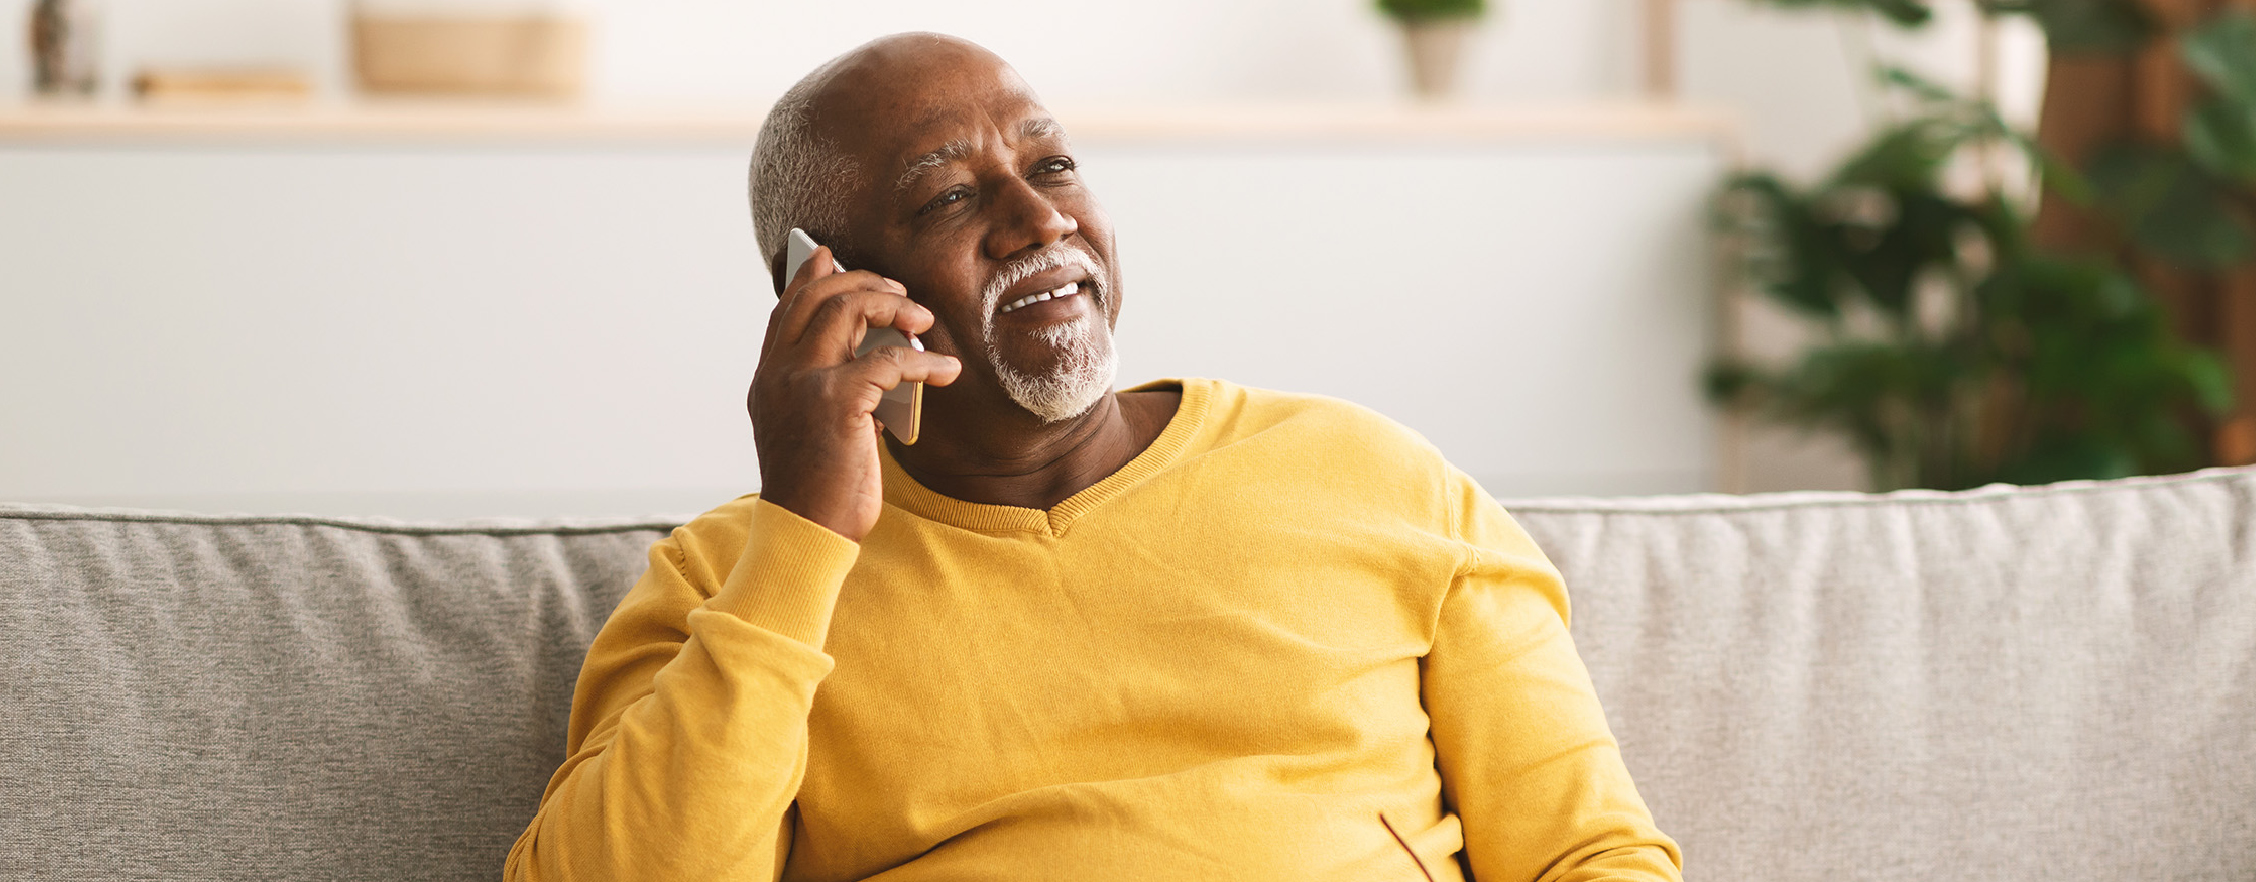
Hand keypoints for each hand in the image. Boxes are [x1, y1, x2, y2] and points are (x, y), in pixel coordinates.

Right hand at [749, 246, 961, 540]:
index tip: (830, 256)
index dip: (809, 278)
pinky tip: (945, 370)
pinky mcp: (836, 401)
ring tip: (922, 321)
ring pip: (847, 309)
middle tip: (899, 293)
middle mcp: (778, 374)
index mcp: (769, 380)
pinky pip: (890, 360)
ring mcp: (803, 383)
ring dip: (893, 306)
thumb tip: (875, 362)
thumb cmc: (819, 490)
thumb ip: (831, 392)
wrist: (806, 533)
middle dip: (864, 282)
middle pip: (819, 296)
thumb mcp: (814, 432)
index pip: (785, 311)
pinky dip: (924, 361)